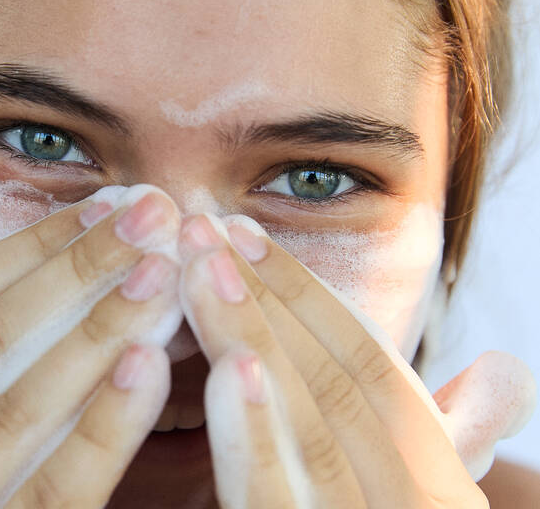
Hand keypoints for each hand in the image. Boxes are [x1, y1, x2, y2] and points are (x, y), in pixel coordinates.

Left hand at [178, 214, 535, 507]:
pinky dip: (258, 441)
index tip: (245, 234)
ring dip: (253, 341)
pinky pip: (278, 506)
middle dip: (265, 299)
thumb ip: (449, 441)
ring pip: (310, 430)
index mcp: (436, 481)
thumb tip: (503, 366)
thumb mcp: (422, 494)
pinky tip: (229, 374)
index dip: (307, 298)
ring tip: (206, 267)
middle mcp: (413, 503)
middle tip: (203, 225)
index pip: (373, 371)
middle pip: (332, 384)